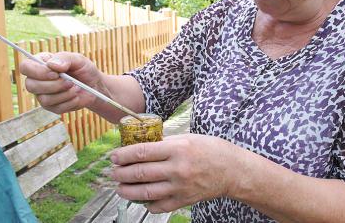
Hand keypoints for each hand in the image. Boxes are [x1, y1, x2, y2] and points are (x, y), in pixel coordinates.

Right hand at [19, 52, 103, 113]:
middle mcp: (37, 80)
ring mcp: (42, 94)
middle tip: (70, 82)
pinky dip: (69, 102)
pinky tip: (76, 96)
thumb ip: (64, 59)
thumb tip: (52, 65)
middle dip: (53, 85)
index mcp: (40, 63)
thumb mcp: (78, 59)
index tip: (55, 73)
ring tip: (76, 88)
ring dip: (64, 94)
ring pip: (44, 99)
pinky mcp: (51, 107)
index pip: (25, 67)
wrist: (94, 85)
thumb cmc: (83, 69)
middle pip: (30, 85)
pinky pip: (55, 108)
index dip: (37, 71)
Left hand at [110, 134, 240, 213]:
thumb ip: (165, 143)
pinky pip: (158, 205)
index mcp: (177, 149)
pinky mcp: (183, 200)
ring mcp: (180, 187)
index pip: (142, 152)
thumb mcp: (187, 138)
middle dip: (121, 173)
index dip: (123, 155)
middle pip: (140, 173)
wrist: (231, 170)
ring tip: (119, 188)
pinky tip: (140, 198)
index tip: (114, 157)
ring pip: (145, 192)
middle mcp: (177, 169)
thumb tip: (142, 146)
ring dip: (127, 191)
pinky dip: (146, 204)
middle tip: (113, 172)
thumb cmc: (210, 150)